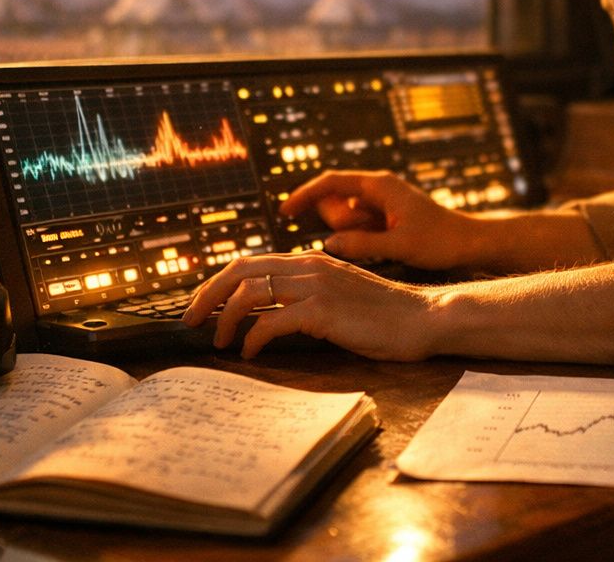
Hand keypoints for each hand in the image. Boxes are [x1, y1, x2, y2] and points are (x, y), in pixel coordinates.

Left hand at [181, 251, 434, 359]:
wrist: (423, 318)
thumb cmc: (384, 316)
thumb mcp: (338, 297)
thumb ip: (307, 296)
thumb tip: (266, 315)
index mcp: (311, 260)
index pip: (249, 263)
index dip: (217, 283)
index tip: (200, 306)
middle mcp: (309, 265)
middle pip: (240, 271)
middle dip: (207, 296)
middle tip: (190, 321)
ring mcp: (317, 286)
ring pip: (250, 292)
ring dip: (226, 319)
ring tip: (220, 341)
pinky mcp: (324, 311)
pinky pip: (273, 321)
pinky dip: (254, 337)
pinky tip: (251, 353)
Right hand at [279, 170, 477, 270]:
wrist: (470, 243)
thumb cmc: (441, 241)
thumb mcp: (400, 246)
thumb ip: (361, 244)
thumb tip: (327, 244)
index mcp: (379, 186)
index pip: (330, 183)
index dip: (304, 195)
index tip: (285, 211)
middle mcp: (377, 189)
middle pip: (335, 202)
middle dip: (340, 224)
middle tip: (372, 238)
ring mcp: (380, 203)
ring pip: (346, 218)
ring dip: (353, 234)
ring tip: (387, 243)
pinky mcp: (384, 218)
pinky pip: (359, 226)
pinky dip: (361, 238)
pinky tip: (385, 247)